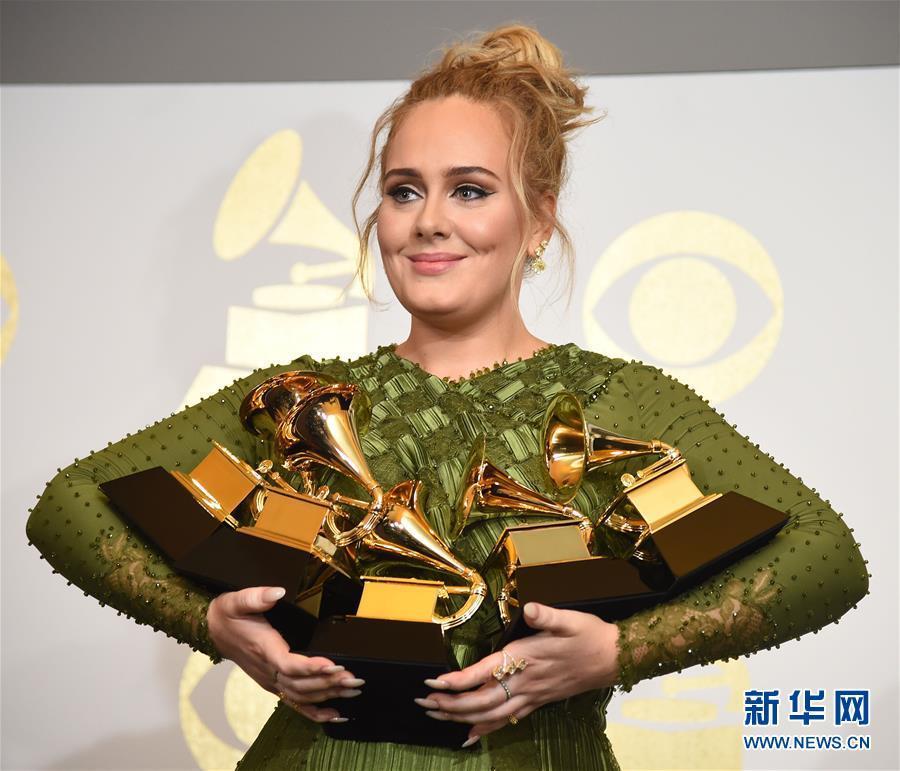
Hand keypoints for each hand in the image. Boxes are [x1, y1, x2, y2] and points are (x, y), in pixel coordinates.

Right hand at [207, 586, 363, 722]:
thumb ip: (257, 597)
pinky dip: (315, 712)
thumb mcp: (238, 600)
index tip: (333, 665)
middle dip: (329, 683)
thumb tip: (277, 593)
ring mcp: (272, 680)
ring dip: (328, 695)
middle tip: (354, 679)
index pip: (289, 664)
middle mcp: (268, 670)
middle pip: (301, 685)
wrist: (214, 630)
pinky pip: (295, 703)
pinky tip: (335, 715)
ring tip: (353, 690)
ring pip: (302, 695)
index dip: (311, 668)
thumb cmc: (228, 615)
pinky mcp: (274, 684)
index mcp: (264, 649)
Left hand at [415, 602, 618, 744]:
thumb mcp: (569, 620)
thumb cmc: (589, 635)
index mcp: (525, 658)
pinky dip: (486, 728)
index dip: (457, 680)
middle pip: (480, 700)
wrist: (614, 658)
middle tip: (423, 701)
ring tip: (436, 715)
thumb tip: (530, 607)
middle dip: (449, 704)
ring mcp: (531, 696)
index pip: (483, 673)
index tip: (433, 680)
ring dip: (461, 716)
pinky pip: (507, 720)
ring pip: (490, 714)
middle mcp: (524, 682)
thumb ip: (547, 615)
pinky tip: (470, 735)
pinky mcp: (538, 701)